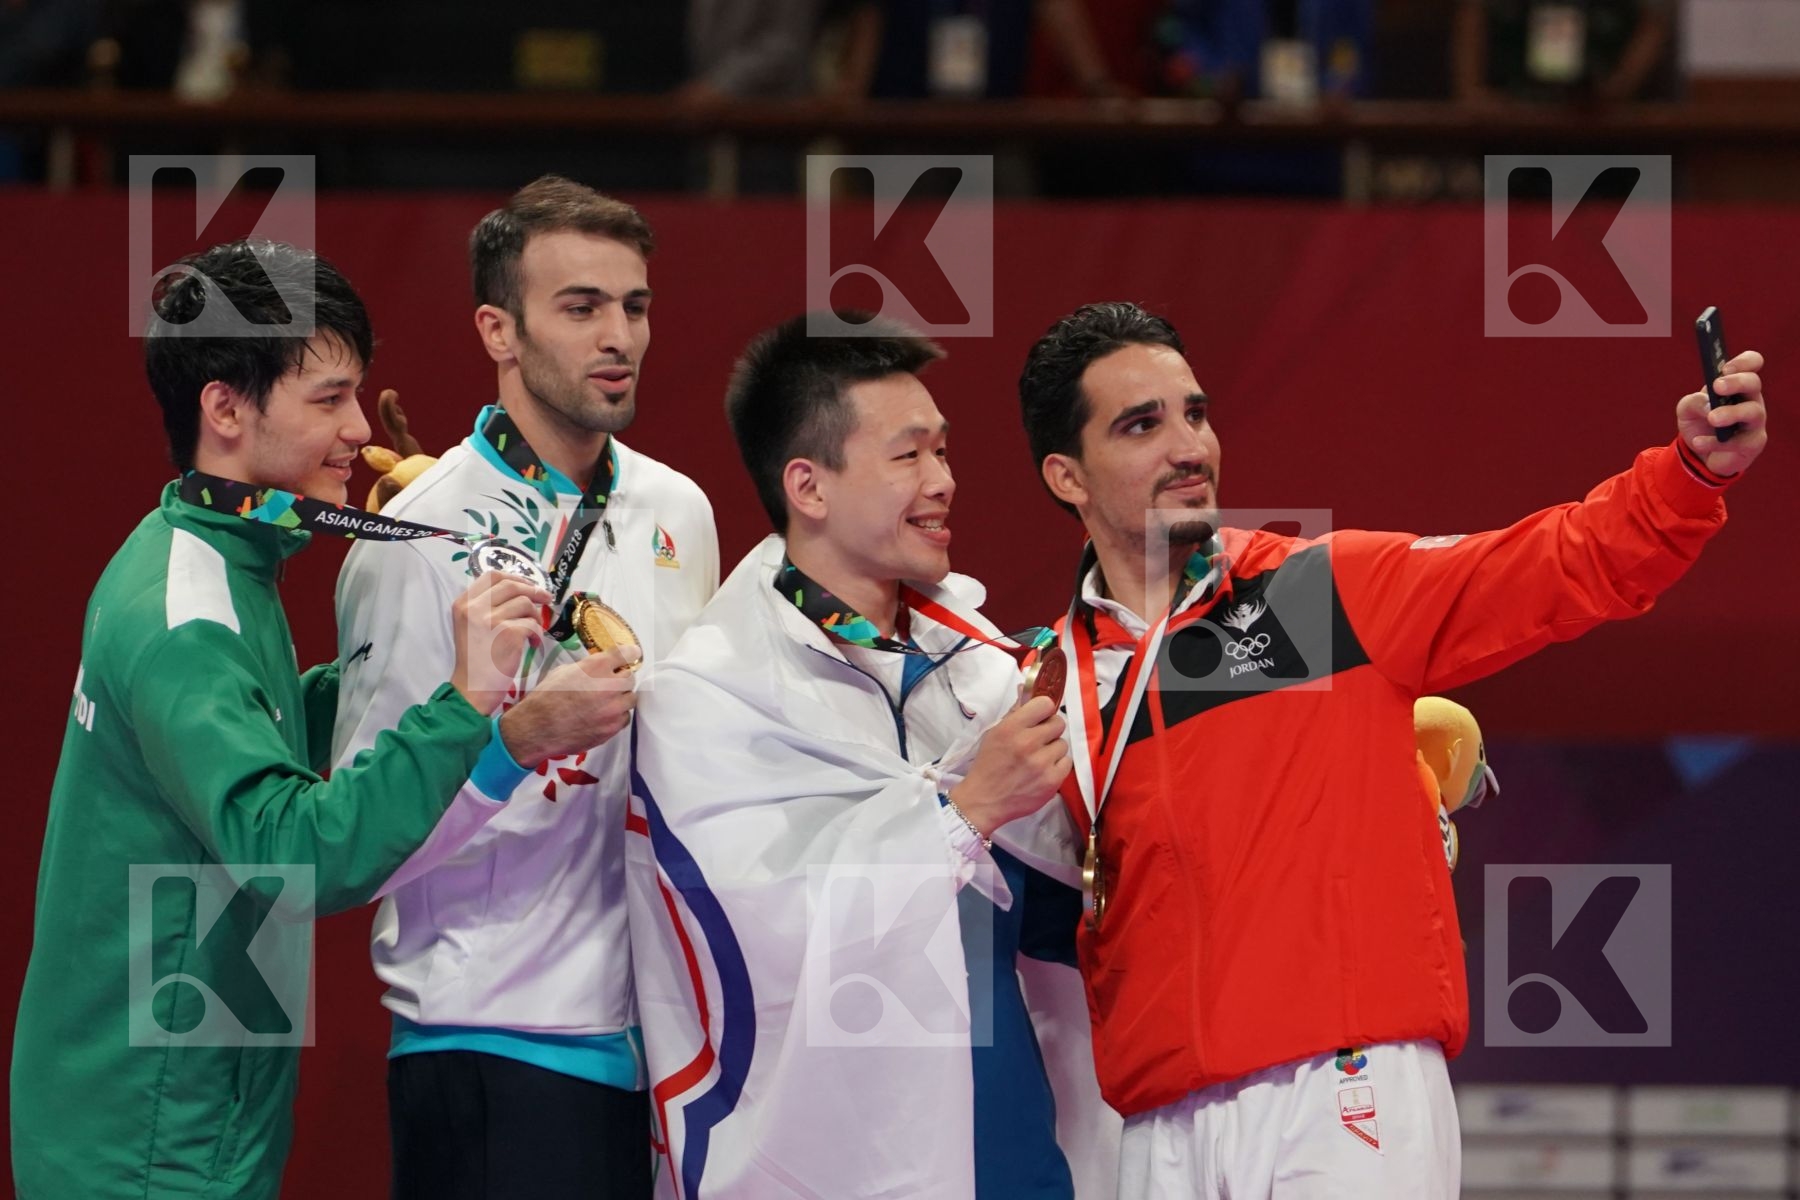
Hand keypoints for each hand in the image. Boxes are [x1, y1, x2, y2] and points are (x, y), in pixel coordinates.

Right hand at [449, 572, 553, 713]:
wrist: (473, 688)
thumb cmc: (476, 659)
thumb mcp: (471, 625)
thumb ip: (487, 605)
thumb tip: (521, 588)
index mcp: (463, 603)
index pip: (492, 575)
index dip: (515, 577)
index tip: (528, 585)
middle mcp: (473, 608)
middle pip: (511, 585)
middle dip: (533, 590)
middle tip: (546, 598)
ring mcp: (490, 620)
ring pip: (525, 603)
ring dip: (535, 616)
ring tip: (532, 631)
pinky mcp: (507, 633)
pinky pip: (532, 624)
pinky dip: (537, 634)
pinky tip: (532, 644)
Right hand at [498, 646, 641, 764]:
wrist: (537, 728)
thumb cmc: (546, 697)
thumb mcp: (564, 671)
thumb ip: (587, 667)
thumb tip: (600, 668)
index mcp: (597, 667)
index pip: (626, 653)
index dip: (630, 653)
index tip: (632, 654)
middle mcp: (609, 686)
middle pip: (630, 678)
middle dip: (620, 680)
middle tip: (608, 684)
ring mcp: (613, 709)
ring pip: (630, 699)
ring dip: (620, 698)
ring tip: (604, 702)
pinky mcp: (612, 728)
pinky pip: (624, 718)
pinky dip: (616, 716)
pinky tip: (602, 716)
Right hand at [949, 696, 1071, 836]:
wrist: (984, 801)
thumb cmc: (988, 764)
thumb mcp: (994, 733)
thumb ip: (1014, 711)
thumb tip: (1026, 687)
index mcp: (1011, 728)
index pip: (1045, 704)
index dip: (1043, 709)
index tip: (1039, 717)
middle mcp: (1028, 743)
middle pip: (1058, 723)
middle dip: (1049, 729)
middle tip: (1037, 739)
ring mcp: (1042, 764)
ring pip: (1063, 744)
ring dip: (1052, 749)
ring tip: (1037, 759)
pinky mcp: (1052, 781)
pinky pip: (1067, 763)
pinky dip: (1057, 766)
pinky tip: (1043, 771)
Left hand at [1678, 350, 1768, 476]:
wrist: (1700, 455)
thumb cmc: (1699, 424)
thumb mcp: (1687, 410)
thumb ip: (1693, 402)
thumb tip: (1708, 405)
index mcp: (1736, 384)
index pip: (1751, 363)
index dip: (1743, 361)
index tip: (1725, 368)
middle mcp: (1750, 398)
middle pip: (1754, 382)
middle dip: (1736, 382)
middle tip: (1717, 386)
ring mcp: (1755, 421)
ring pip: (1753, 411)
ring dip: (1731, 412)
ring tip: (1712, 418)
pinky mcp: (1753, 443)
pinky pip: (1740, 441)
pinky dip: (1715, 442)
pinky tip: (1698, 442)